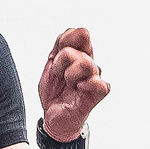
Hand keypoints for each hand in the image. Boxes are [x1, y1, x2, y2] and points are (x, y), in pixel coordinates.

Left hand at [37, 27, 109, 142]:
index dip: (66, 40)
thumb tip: (73, 31)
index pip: (81, 34)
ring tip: (68, 83)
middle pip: (78, 49)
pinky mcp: (97, 93)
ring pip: (86, 64)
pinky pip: (98, 83)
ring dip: (70, 74)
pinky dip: (87, 84)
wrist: (53, 116)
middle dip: (61, 61)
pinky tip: (79, 89)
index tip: (56, 54)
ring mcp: (94, 78)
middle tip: (59, 74)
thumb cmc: (55, 93)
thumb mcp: (50, 65)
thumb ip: (59, 46)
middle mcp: (89, 64)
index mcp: (79, 55)